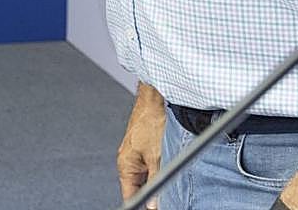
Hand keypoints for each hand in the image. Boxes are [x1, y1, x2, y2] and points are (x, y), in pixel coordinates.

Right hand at [118, 82, 166, 208]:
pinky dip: (161, 170)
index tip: (152, 209)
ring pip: (149, 177)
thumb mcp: (157, 156)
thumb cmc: (151, 120)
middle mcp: (129, 160)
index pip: (131, 196)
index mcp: (125, 164)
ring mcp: (138, 153)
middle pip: (140, 188)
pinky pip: (153, 166)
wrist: (156, 98)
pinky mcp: (147, 147)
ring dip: (159, 180)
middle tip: (165, 196)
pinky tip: (172, 166)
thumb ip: (156, 180)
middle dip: (153, 194)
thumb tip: (155, 203)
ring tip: (169, 176)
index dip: (141, 205)